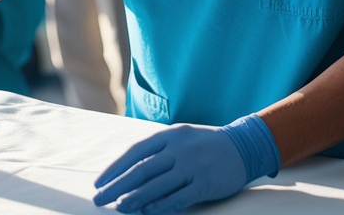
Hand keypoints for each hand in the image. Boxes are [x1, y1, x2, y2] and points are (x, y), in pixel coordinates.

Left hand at [92, 116, 279, 213]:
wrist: (244, 146)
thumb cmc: (204, 144)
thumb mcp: (180, 137)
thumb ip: (157, 151)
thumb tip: (128, 172)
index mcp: (168, 135)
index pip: (134, 152)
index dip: (115, 168)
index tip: (99, 183)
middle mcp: (178, 149)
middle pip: (141, 169)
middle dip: (117, 186)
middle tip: (99, 199)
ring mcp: (192, 166)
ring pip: (157, 184)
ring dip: (135, 197)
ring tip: (119, 207)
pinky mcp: (205, 183)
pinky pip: (179, 196)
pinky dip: (161, 205)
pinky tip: (146, 211)